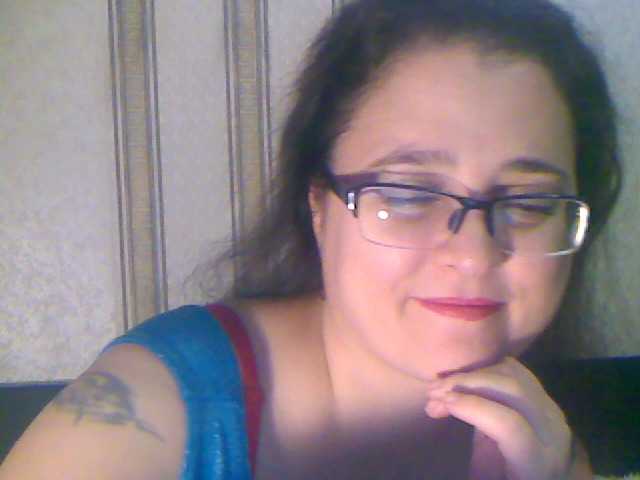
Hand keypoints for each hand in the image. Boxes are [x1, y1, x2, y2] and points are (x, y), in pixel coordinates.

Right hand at [424, 357, 582, 479]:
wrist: (548, 479)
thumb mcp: (489, 478)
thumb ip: (475, 465)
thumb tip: (436, 438)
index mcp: (537, 460)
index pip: (509, 424)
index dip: (473, 408)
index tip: (439, 403)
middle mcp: (550, 429)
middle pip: (512, 389)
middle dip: (467, 382)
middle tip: (432, 390)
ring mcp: (549, 407)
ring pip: (512, 373)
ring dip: (472, 373)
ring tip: (441, 383)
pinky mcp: (542, 396)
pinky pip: (514, 370)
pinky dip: (484, 368)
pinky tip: (462, 378)